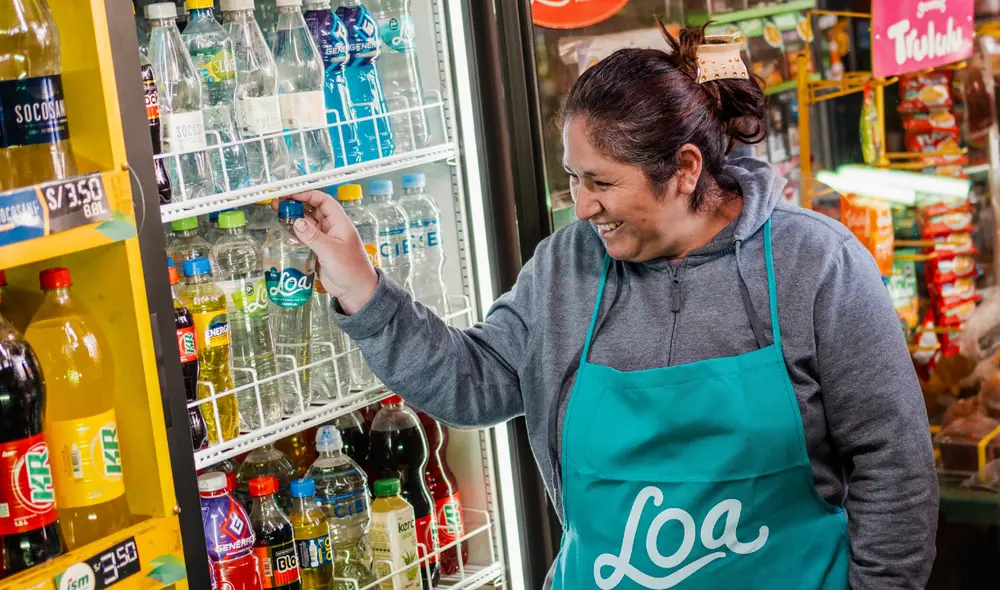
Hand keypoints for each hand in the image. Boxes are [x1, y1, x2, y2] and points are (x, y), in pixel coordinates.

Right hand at [279, 190, 377, 314]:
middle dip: (298, 204)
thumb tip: (297, 222)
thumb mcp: (330, 251)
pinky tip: (285, 228)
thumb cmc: (351, 270)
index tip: (292, 194)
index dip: (308, 195)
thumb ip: (312, 236)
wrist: (355, 291)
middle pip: (314, 209)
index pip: (324, 201)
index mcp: (340, 224)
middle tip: (280, 202)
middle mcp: (333, 228)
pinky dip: (296, 231)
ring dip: (294, 217)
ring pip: (308, 222)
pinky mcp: (319, 250)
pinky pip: (306, 235)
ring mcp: (326, 239)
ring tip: (278, 212)